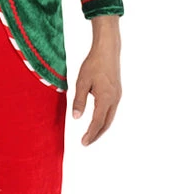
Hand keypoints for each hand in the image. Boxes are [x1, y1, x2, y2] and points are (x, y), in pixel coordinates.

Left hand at [72, 18, 121, 145]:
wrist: (107, 50)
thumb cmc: (93, 64)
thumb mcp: (81, 82)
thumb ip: (79, 101)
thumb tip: (75, 117)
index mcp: (105, 98)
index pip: (97, 122)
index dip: (90, 134)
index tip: (83, 143)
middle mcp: (114, 99)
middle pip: (106, 123)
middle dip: (97, 134)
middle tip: (86, 142)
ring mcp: (117, 96)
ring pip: (110, 117)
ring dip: (101, 127)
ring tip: (91, 134)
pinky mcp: (117, 92)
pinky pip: (112, 110)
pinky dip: (105, 118)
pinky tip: (98, 119)